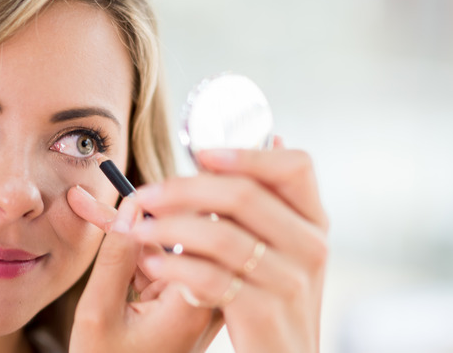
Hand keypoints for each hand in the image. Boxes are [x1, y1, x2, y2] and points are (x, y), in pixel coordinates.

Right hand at [66, 191, 222, 352]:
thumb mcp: (98, 313)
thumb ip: (116, 258)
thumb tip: (131, 206)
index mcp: (193, 303)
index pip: (191, 227)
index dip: (156, 203)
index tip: (120, 191)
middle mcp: (209, 302)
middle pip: (178, 236)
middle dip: (132, 218)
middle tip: (87, 202)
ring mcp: (203, 305)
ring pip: (169, 250)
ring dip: (130, 238)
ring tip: (87, 214)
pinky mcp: (192, 308)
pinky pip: (167, 268)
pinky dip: (136, 260)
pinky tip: (109, 252)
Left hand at [130, 140, 328, 352]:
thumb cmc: (273, 295)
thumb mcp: (283, 245)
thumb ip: (271, 200)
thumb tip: (268, 138)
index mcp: (314, 222)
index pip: (295, 167)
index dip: (246, 154)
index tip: (201, 154)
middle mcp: (311, 247)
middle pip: (243, 195)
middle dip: (183, 189)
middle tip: (145, 194)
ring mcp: (290, 281)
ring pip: (220, 236)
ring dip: (169, 228)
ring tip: (139, 229)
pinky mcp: (264, 314)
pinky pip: (210, 278)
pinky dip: (174, 267)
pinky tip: (153, 264)